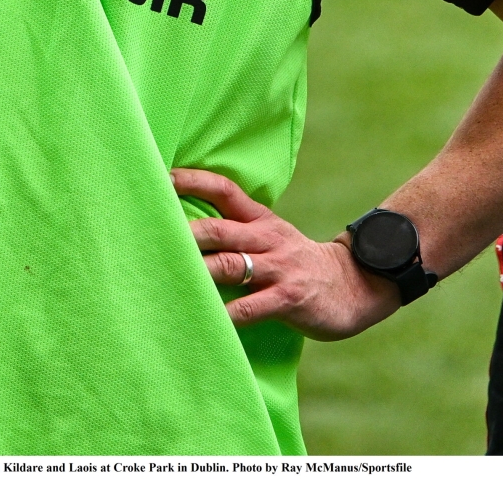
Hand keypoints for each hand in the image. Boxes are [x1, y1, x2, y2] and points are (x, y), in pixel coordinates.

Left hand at [172, 168, 399, 340]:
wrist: (353, 285)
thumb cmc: (298, 263)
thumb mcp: (272, 236)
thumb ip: (237, 230)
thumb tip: (187, 229)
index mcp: (260, 219)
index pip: (224, 190)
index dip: (192, 181)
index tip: (160, 179)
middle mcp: (266, 238)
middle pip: (218, 229)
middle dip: (184, 233)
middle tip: (149, 237)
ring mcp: (277, 268)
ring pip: (228, 265)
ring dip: (196, 272)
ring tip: (165, 279)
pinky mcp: (287, 299)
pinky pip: (249, 308)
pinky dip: (223, 317)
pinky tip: (202, 322)